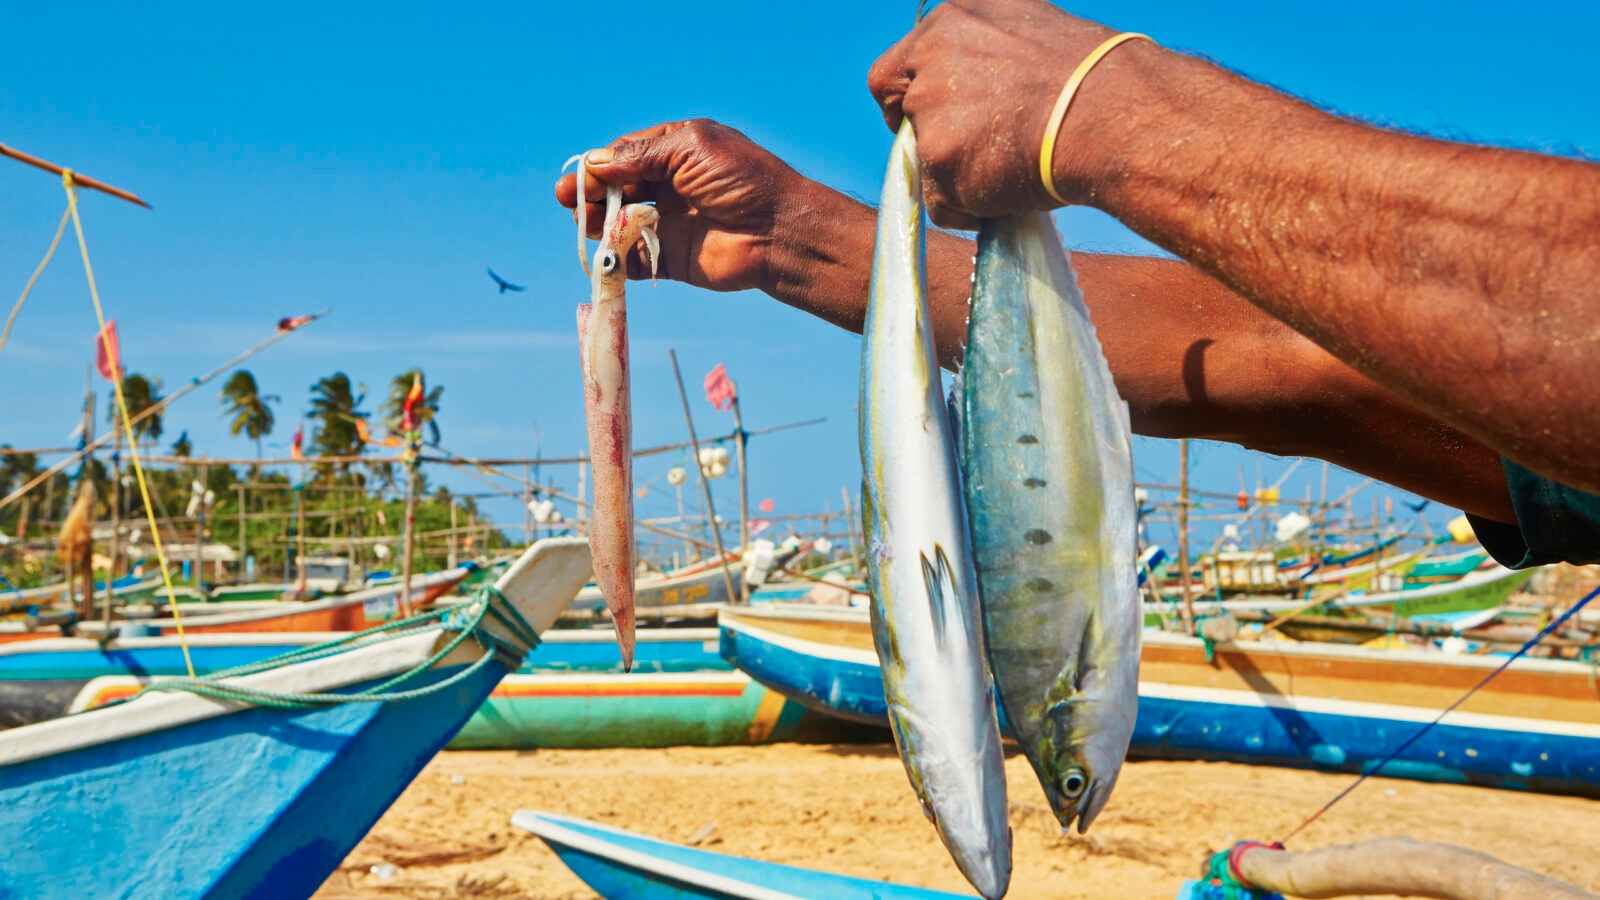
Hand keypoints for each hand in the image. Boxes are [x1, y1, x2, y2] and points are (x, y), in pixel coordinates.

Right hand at [555, 119, 820, 293]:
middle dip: (592, 194)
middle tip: (568, 200)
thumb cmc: (743, 180)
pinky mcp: (672, 258)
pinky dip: (616, 260)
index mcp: (676, 152)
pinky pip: (635, 260)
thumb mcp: (690, 150)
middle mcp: (671, 186)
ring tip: (582, 224)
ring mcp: (670, 223)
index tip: (581, 175)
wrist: (779, 232)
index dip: (601, 165)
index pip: (626, 155)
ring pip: (621, 223)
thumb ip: (640, 156)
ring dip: (599, 224)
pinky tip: (602, 256)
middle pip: (618, 189)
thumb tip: (596, 162)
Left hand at [868, 0, 1131, 226]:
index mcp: (948, 21)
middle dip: (929, 138)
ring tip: (1010, 168)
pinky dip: (968, 207)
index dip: (905, 100)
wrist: (1111, 113)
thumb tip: (974, 80)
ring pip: (923, 161)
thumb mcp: (1027, 29)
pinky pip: (940, 202)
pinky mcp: (940, 160)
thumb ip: (982, 50)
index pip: (893, 70)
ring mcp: (930, 111)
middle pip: (902, 114)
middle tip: (966, 153)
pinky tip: (1007, 192)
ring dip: (958, 173)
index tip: (922, 120)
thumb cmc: (1090, 75)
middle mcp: (929, 60)